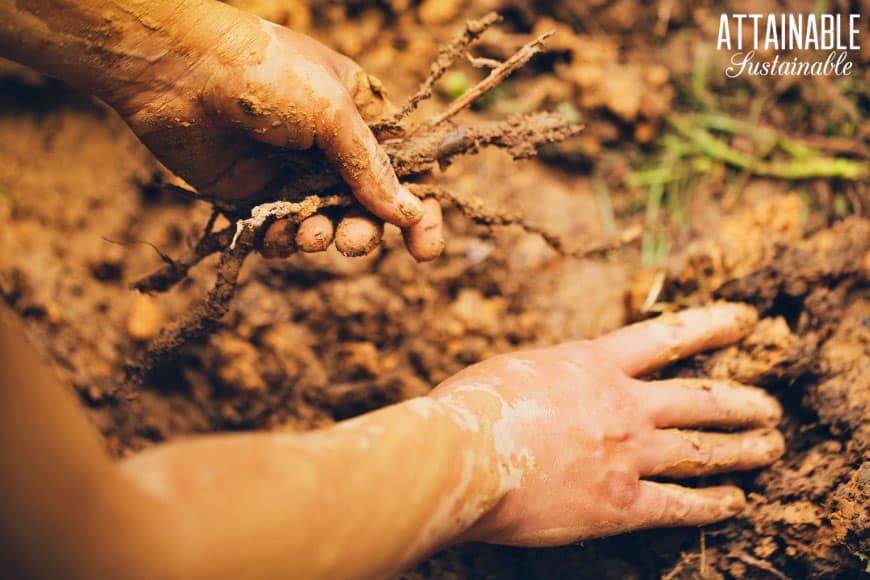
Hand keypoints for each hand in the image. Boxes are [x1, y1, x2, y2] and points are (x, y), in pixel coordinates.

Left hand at [107, 6, 443, 260]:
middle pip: (366, 209)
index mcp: (359, 117)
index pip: (402, 173)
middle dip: (363, 232)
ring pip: (324, 225)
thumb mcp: (331, 112)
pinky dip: (284, 241)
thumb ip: (369, 168)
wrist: (178, 71)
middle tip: (351, 241)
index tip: (426, 250)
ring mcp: (291, 174)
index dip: (418, 212)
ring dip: (322, 238)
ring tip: (310, 233)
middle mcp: (329, 149)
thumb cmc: (265, 73)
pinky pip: (282, 234)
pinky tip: (277, 234)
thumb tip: (408, 214)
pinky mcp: (254, 196)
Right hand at [430, 303, 783, 545]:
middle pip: (701, 399)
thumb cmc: (472, 406)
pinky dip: (713, 505)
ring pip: (703, 449)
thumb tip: (551, 380)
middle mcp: (623, 405)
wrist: (464, 454)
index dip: (711, 327)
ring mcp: (628, 454)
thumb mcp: (513, 368)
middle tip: (770, 405)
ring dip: (743, 450)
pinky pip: (680, 505)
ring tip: (770, 447)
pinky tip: (735, 503)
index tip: (744, 322)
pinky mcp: (620, 503)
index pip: (667, 337)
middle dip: (742, 401)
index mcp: (594, 364)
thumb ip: (549, 374)